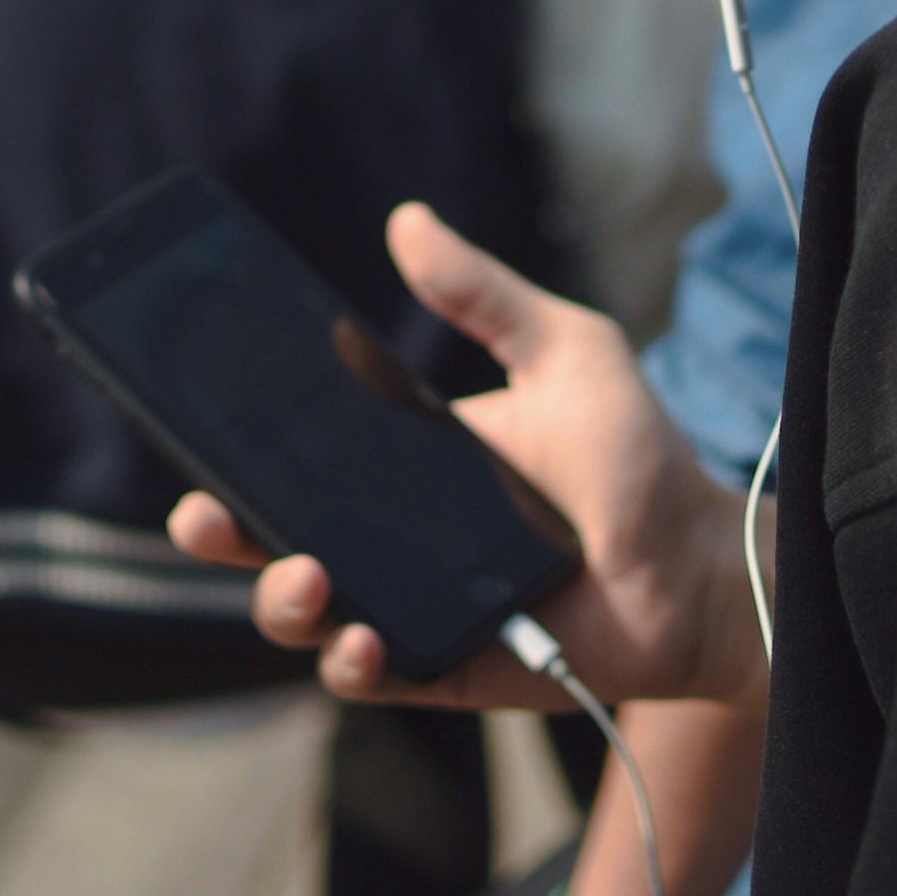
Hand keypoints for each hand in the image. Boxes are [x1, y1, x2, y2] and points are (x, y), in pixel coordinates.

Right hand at [169, 201, 766, 714]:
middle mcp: (397, 538)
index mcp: (408, 463)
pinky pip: (374, 678)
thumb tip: (407, 218)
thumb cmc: (637, 457)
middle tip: (207, 515)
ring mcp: (416, 607)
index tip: (198, 428)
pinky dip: (353, 663)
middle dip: (227, 533)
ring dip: (284, 601)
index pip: (305, 457)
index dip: (242, 452)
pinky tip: (363, 641)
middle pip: (279, 540)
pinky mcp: (447, 669)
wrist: (697, 567)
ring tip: (307, 576)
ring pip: (310, 617)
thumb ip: (486, 294)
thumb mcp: (565, 352)